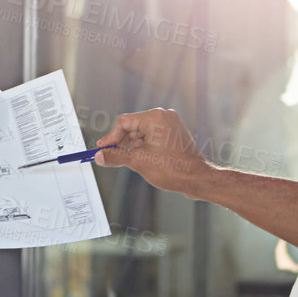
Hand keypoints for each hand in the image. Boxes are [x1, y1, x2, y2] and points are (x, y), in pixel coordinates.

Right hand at [94, 109, 210, 196]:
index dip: (110, 137)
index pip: (124, 123)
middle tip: (110, 156)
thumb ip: (116, 156)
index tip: (102, 148)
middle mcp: (164, 117)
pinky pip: (153, 138)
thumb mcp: (138, 162)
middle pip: (133, 127)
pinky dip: (144, 148)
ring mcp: (171, 125)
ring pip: (142, 134)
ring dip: (133, 147)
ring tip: (131, 162)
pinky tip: (142, 160)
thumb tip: (100, 156)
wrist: (196, 179)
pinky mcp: (174, 135)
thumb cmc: (173, 169)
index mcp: (155, 118)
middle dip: (122, 143)